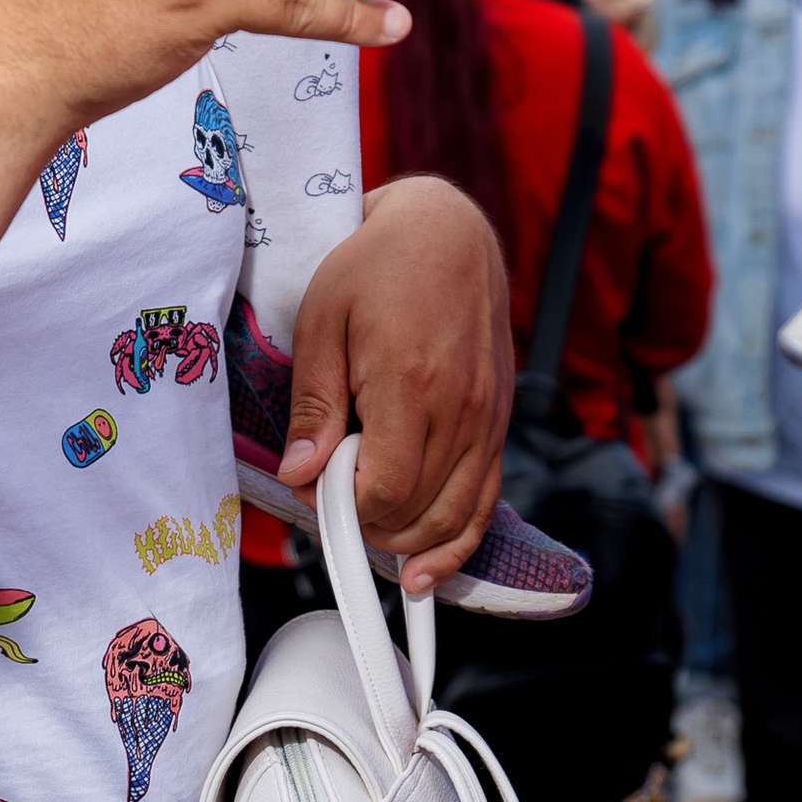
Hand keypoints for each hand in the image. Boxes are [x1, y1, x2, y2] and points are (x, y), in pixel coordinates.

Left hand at [276, 174, 511, 596]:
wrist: (446, 232)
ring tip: (367, 545)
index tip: (312, 489)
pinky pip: (486, 500)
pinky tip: (428, 570)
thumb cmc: (375, 266)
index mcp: (411, 385)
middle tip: (328, 504)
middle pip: (417, 514)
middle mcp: (461, 410)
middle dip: (366, 527)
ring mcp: (488, 419)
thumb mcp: (323, 321)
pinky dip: (458, 542)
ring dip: (407, 544)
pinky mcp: (499, 422)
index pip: (382, 491)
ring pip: (454, 518)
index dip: (340, 508)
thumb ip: (314, 405)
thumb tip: (302, 475)